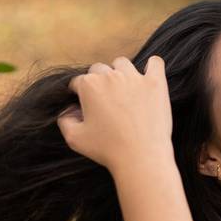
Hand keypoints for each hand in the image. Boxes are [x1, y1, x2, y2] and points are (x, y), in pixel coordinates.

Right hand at [57, 55, 173, 170]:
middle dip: (99, 83)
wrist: (141, 157)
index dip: (80, 94)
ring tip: (124, 91)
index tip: (86, 106)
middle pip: (99, 69)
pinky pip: (155, 63)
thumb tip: (68, 110)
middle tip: (106, 101)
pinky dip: (152, 66)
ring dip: (120, 73)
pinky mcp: (156, 83)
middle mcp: (111, 76)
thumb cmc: (108, 149)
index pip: (78, 82)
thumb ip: (64, 120)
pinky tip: (148, 77)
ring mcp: (135, 78)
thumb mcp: (74, 138)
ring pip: (122, 64)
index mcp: (89, 85)